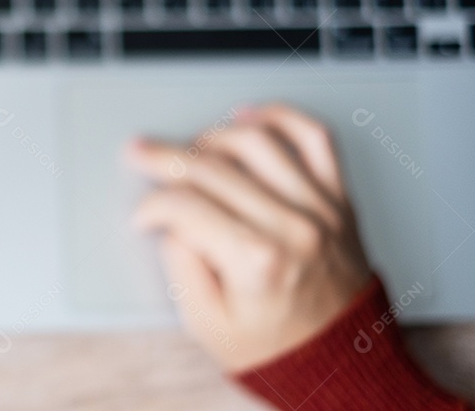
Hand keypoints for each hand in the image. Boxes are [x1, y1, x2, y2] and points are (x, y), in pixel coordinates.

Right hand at [127, 104, 372, 371]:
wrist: (337, 363)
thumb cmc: (275, 346)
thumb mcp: (206, 322)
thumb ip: (180, 265)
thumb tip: (171, 219)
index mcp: (257, 261)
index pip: (185, 206)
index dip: (151, 206)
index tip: (143, 215)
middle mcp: (292, 226)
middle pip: (212, 167)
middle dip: (164, 157)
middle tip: (141, 153)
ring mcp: (319, 208)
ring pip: (256, 141)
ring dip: (212, 136)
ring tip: (191, 148)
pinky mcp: (337, 199)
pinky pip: (315, 139)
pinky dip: (281, 116)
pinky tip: (250, 116)